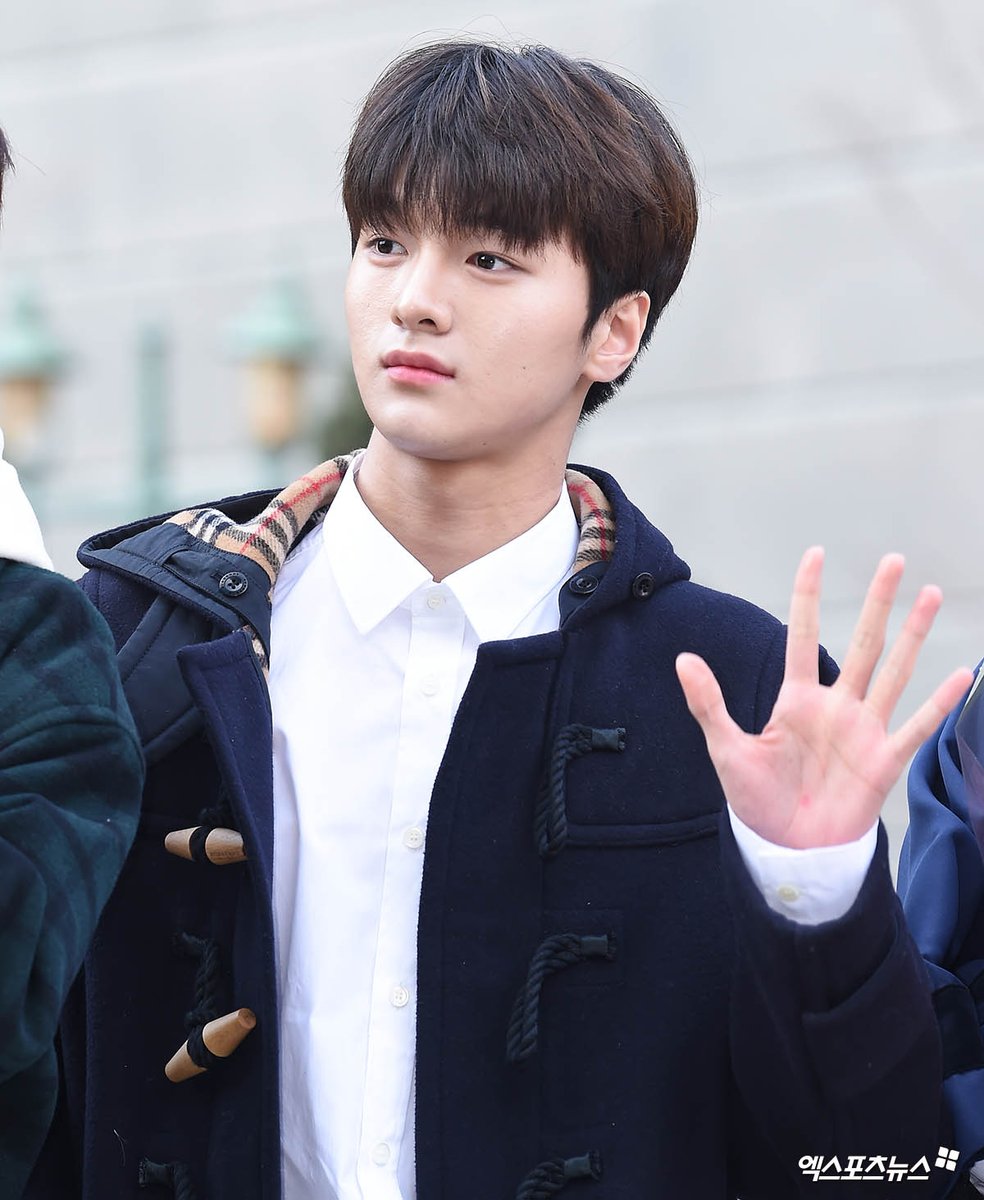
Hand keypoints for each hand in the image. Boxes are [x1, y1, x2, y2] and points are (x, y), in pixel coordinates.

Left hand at [675, 548, 973, 848]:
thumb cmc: (757, 800)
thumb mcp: (726, 748)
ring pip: (893, 670)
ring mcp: (863, 730)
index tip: (815, 555)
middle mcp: (836, 705)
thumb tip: (683, 658)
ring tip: (931, 594)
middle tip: (892, 560)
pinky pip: (915, 725)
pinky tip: (960, 673)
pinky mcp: (883, 760)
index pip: (803, 635)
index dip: (808, 596)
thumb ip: (709, 703)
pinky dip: (938, 702)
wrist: (787, 848)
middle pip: (861, 642)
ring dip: (912, 634)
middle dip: (878, 602)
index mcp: (796, 698)